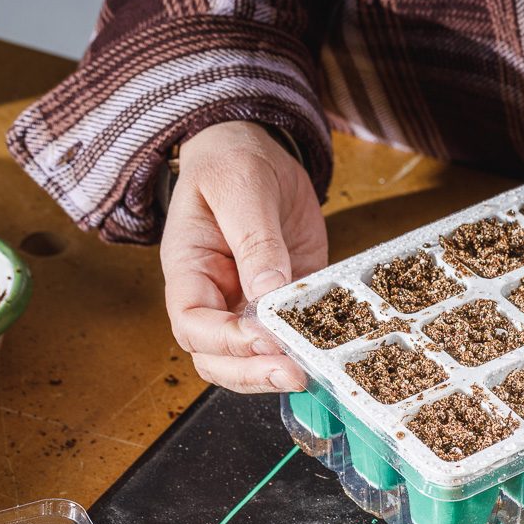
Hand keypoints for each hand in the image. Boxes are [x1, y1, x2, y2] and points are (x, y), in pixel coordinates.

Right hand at [160, 121, 325, 391]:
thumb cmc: (231, 163)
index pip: (193, 324)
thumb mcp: (241, 188)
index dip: (226, 341)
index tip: (263, 339)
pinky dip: (310, 346)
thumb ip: (254, 239)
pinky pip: (294, 333)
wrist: (255, 150)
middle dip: (252, 373)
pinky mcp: (287, 299)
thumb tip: (268, 291)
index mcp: (189, 270)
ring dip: (278, 371)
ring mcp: (249, 303)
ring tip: (313, 372)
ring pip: (252, 358)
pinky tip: (333, 350)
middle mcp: (215, 296)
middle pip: (217, 358)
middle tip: (294, 373)